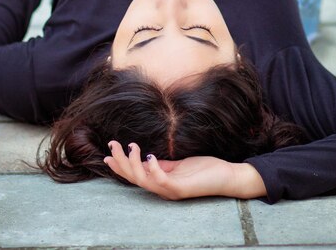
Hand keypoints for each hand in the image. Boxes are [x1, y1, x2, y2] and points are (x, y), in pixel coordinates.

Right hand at [103, 141, 266, 200]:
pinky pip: (161, 181)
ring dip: (133, 164)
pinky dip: (153, 169)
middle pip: (134, 178)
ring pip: (143, 181)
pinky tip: (150, 156)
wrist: (227, 176)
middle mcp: (162, 189)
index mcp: (161, 182)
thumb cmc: (205, 170)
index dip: (120, 165)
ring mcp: (171, 190)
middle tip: (113, 145)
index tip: (108, 153)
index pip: (135, 175)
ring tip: (131, 146)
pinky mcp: (181, 189)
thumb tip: (146, 158)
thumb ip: (163, 164)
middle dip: (121, 162)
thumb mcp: (179, 165)